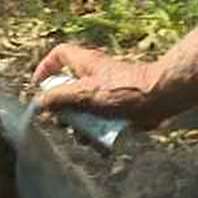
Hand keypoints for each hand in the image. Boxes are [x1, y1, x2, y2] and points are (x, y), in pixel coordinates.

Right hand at [29, 43, 180, 128]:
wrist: (158, 100)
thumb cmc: (124, 91)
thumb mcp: (84, 94)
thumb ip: (59, 97)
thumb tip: (39, 103)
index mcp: (85, 63)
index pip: (59, 54)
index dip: (46, 67)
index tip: (39, 86)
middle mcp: (93, 76)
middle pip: (67, 89)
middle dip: (62, 109)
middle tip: (61, 121)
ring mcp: (104, 92)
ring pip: (81, 108)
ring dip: (78, 125)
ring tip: (81, 136)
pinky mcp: (115, 107)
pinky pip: (97, 119)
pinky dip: (95, 131)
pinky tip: (97, 142)